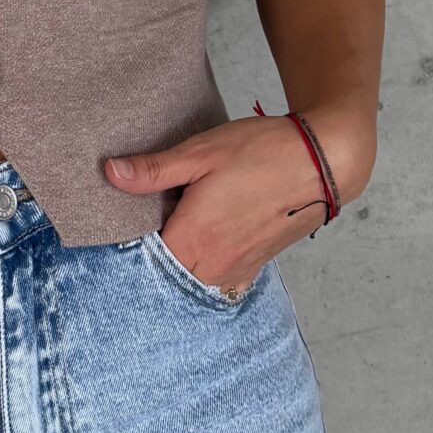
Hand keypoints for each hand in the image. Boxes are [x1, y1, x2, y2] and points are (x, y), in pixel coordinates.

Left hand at [102, 93, 376, 296]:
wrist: (322, 162)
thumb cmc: (262, 152)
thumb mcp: (201, 152)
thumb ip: (154, 170)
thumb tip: (110, 173)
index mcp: (193, 237)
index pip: (143, 260)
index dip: (129, 244)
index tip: (124, 223)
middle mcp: (212, 264)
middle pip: (165, 274)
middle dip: (152, 255)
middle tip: (149, 222)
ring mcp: (235, 270)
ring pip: (190, 280)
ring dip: (178, 262)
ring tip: (176, 228)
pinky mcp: (253, 267)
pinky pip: (217, 279)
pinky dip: (203, 267)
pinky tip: (203, 241)